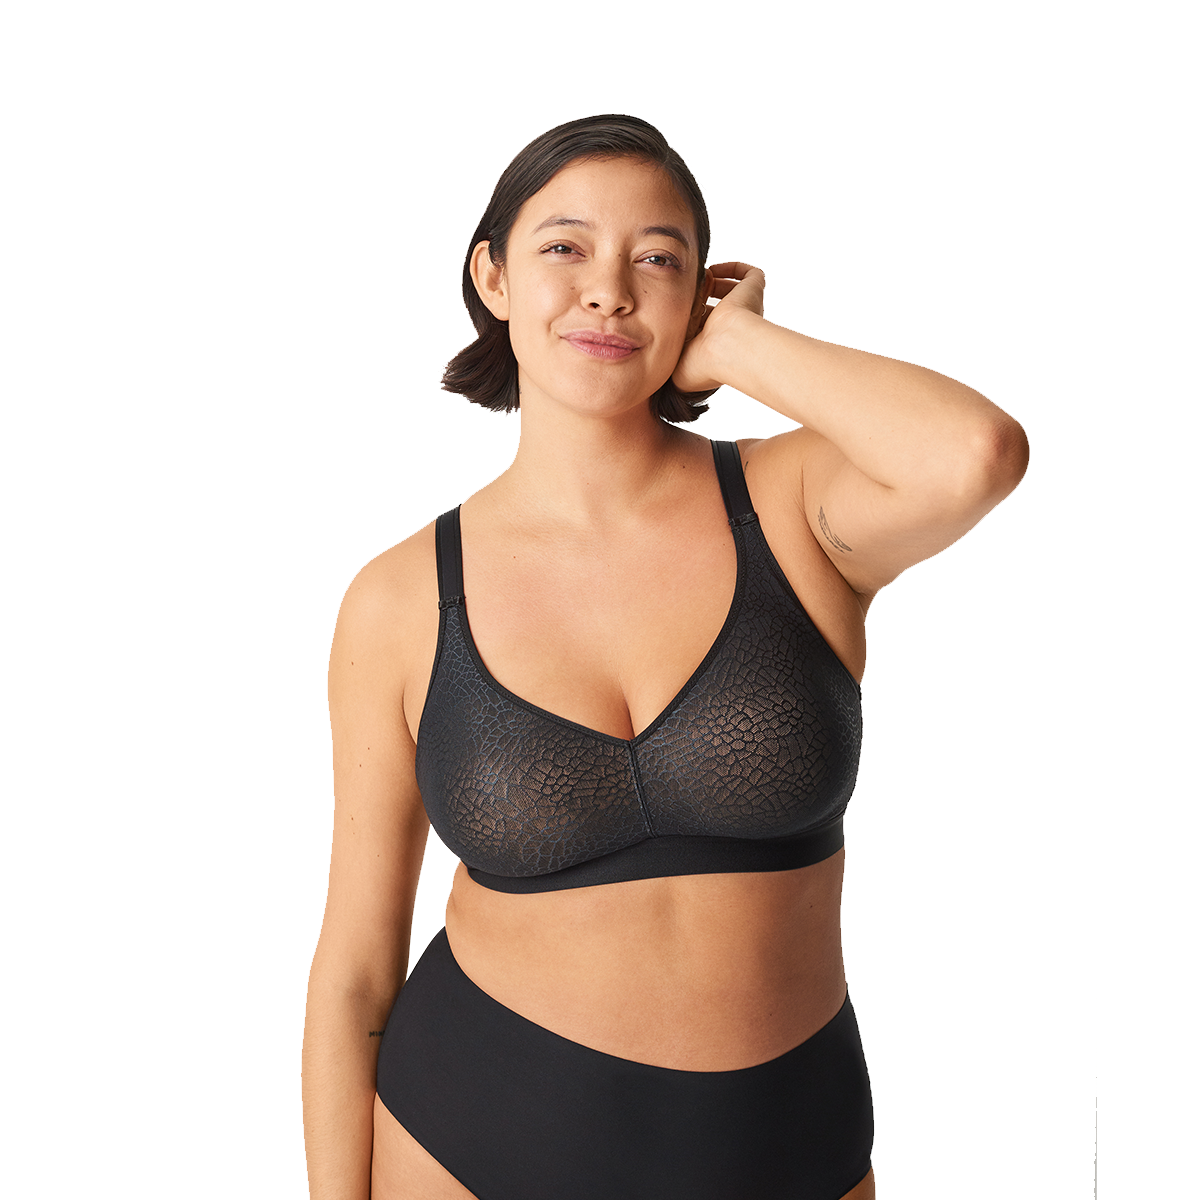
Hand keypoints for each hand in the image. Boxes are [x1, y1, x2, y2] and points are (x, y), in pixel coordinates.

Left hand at [672, 262, 765, 392]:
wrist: (727, 349)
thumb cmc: (703, 363)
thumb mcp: (675, 364)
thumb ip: (665, 354)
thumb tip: (654, 351)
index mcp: (715, 344)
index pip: (700, 326)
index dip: (686, 317)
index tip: (670, 310)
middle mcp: (732, 327)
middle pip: (712, 307)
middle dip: (697, 298)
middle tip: (681, 293)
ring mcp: (745, 309)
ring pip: (729, 290)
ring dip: (711, 283)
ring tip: (695, 282)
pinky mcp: (753, 290)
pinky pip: (748, 274)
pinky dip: (731, 269)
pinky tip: (712, 271)